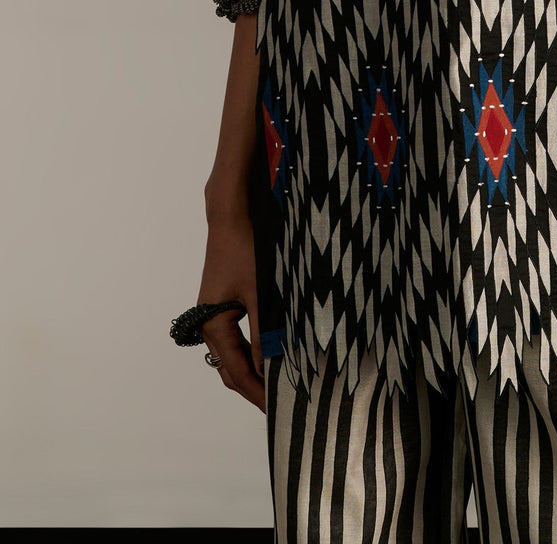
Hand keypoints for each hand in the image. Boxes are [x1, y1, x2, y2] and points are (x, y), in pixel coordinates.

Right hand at [197, 208, 265, 412]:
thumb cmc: (244, 250)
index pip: (236, 372)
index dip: (257, 393)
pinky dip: (250, 352)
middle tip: (278, 405)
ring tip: (276, 386)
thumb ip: (263, 333)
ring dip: (251, 372)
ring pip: (232, 355)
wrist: (232, 216)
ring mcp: (213, 315)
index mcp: (212, 325)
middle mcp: (208, 324)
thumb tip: (269, 369)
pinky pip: (234, 338)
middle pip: (230, 369)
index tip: (276, 410)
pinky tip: (268, 356)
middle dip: (253, 389)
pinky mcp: (222, 304)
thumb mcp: (258, 294)